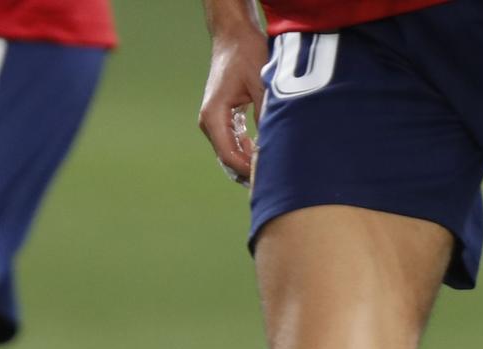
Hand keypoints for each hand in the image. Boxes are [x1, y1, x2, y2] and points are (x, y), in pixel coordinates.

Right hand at [197, 15, 267, 185]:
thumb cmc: (246, 54)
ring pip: (229, 153)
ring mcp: (213, 121)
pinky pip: (232, 142)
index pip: (229, 155)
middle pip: (227, 159)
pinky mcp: (221, 118)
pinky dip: (246, 150)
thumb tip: (273, 145)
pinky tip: (262, 151)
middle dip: (249, 170)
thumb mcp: (261, 84)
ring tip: (270, 166)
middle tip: (273, 177)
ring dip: (248, 161)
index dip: (248, 170)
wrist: (233, 37)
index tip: (268, 175)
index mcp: (213, 116)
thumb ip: (266, 115)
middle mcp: (209, 122)